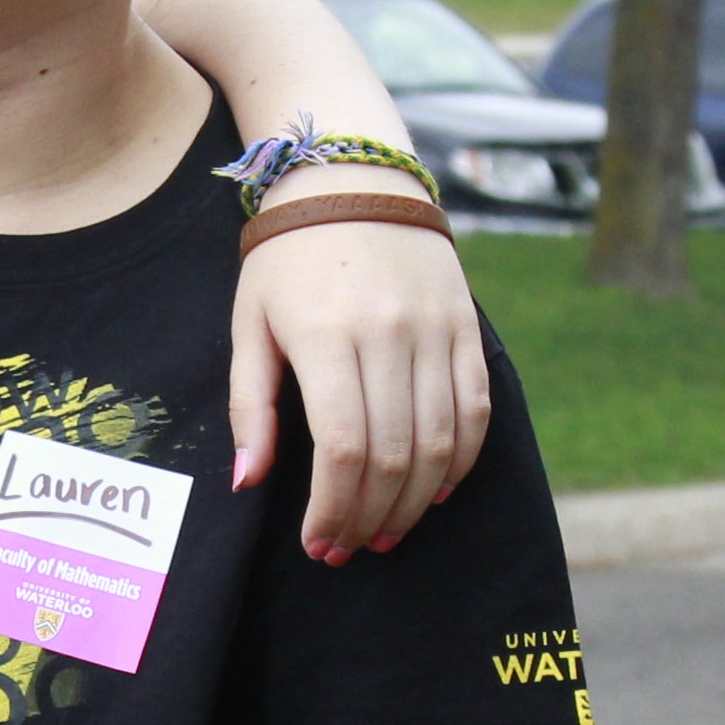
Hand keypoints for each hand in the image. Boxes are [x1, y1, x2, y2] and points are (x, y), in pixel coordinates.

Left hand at [226, 195, 488, 562]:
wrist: (351, 175)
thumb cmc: (286, 258)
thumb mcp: (250, 325)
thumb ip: (252, 407)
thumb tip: (248, 482)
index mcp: (326, 336)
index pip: (344, 449)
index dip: (333, 510)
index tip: (317, 543)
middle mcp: (387, 334)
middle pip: (394, 456)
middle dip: (370, 517)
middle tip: (348, 548)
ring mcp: (433, 329)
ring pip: (440, 442)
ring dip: (414, 502)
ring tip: (386, 531)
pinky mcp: (464, 324)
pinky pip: (476, 408)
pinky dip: (461, 461)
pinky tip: (436, 492)